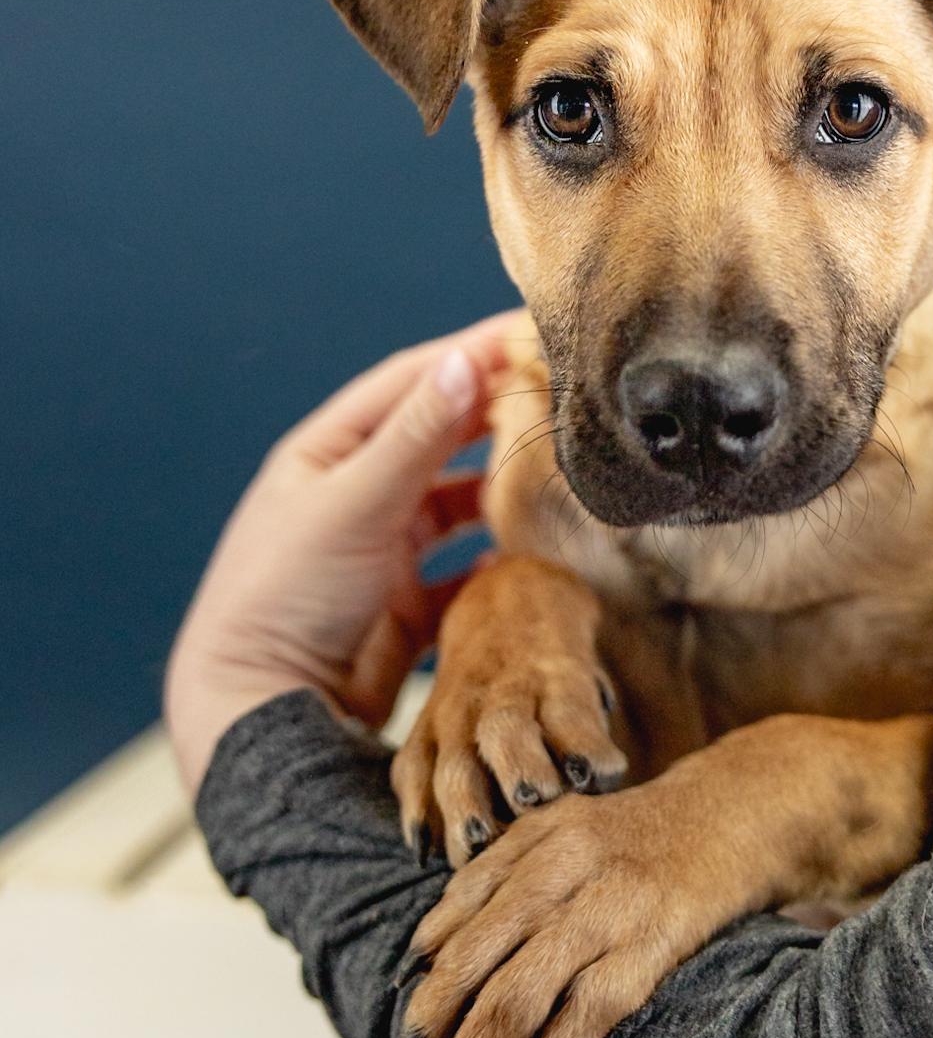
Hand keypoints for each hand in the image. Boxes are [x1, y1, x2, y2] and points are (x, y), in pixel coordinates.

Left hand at [164, 318, 515, 795]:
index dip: (473, 354)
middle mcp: (357, 493)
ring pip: (459, 503)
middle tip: (564, 394)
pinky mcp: (406, 606)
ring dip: (501, 487)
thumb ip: (415, 437)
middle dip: (497, 414)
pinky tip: (532, 554)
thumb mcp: (353, 503)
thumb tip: (467, 360)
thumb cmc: (285, 592)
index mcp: (329, 452)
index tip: (533, 331)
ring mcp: (383, 550)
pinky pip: (466, 573)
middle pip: (441, 438)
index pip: (413, 382)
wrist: (263, 706)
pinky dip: (499, 562)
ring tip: (555, 469)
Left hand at [399, 744, 790, 1037]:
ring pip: (526, 986)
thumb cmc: (639, 839)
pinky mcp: (662, 934)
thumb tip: (430, 953)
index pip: (460, 907)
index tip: (410, 1016)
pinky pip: (598, 1000)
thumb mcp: (564, 832)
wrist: (740, 811)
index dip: (430, 969)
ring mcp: (614, 899)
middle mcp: (567, 862)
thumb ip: (500, 877)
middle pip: (482, 953)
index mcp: (537, 835)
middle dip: (444, 1015)